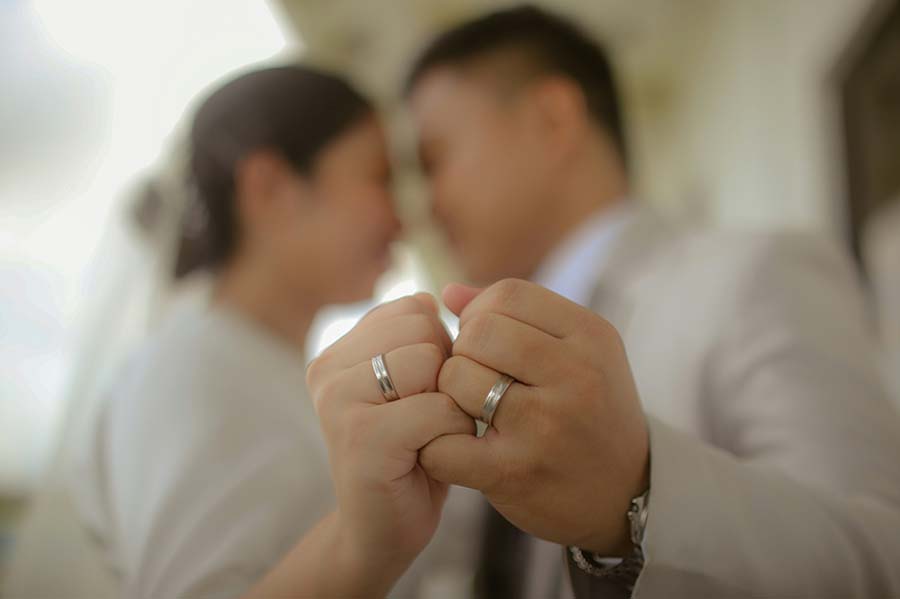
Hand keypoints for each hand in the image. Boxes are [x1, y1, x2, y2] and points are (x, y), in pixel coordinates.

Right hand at [305, 293, 474, 593]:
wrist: (381, 530)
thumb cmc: (411, 452)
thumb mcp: (414, 384)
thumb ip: (419, 337)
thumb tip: (436, 297)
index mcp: (338, 349)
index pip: (414, 307)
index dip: (441, 347)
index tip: (424, 392)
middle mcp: (327, 368)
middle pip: (424, 328)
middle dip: (446, 372)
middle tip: (427, 417)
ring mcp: (338, 401)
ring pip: (431, 363)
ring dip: (451, 403)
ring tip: (428, 434)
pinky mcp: (360, 437)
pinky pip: (438, 409)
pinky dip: (452, 433)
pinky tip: (429, 456)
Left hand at [420, 279, 648, 554]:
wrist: (625, 495)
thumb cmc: (591, 411)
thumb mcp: (578, 351)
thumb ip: (516, 314)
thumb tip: (449, 292)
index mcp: (591, 336)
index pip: (508, 294)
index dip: (481, 312)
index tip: (485, 341)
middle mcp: (575, 376)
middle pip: (479, 331)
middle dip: (463, 350)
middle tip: (474, 376)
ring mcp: (545, 426)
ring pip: (457, 378)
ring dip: (449, 393)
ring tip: (470, 409)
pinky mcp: (515, 472)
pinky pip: (445, 443)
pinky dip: (437, 443)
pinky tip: (457, 446)